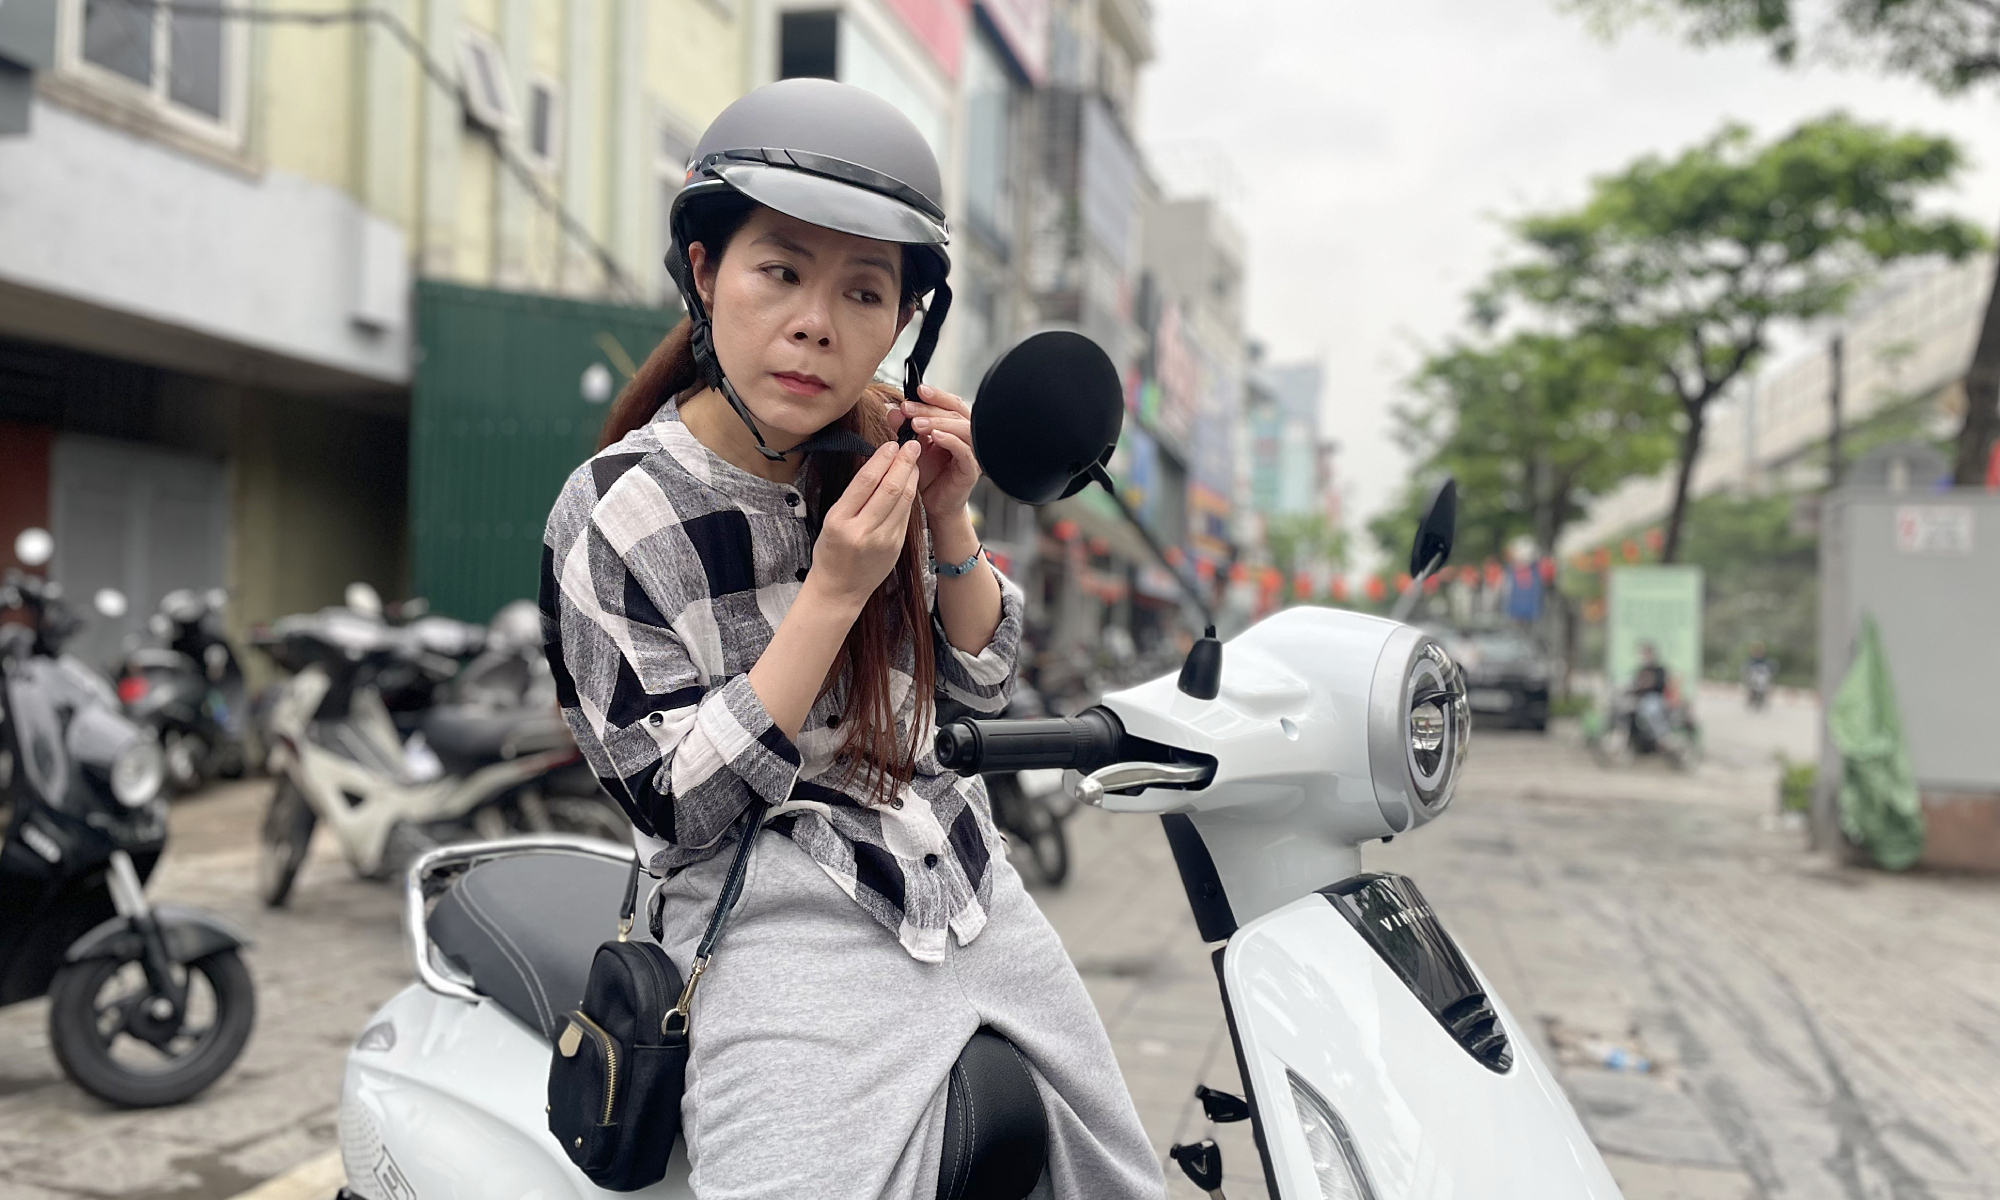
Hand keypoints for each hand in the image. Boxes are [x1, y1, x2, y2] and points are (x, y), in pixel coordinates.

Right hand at [808, 439, 923, 608]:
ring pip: (904, 501)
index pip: (866, 482)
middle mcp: (862, 531)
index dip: (882, 459)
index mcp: (840, 521)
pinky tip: (911, 483)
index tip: (891, 444)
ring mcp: (883, 541)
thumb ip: (853, 497)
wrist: (839, 590)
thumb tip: (876, 466)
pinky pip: (906, 515)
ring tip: (914, 459)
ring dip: (911, 476)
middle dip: (904, 463)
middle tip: (912, 445)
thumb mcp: (831, 521)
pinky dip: (910, 496)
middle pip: (890, 489)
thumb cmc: (831, 553)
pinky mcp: (896, 547)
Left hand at [900, 384, 979, 518]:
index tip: (917, 390)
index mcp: (954, 427)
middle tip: (909, 408)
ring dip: (938, 422)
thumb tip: (893, 410)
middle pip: (954, 412)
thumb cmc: (930, 476)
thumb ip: (904, 428)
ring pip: (961, 428)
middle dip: (930, 408)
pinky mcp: (971, 469)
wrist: (936, 504)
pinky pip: (964, 450)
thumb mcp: (912, 447)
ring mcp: (972, 452)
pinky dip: (949, 440)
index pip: (949, 404)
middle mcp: (966, 437)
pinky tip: (935, 436)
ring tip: (917, 423)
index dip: (935, 395)